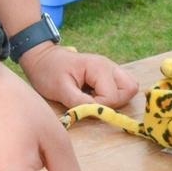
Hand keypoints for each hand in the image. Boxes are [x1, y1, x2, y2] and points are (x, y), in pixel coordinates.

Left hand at [19, 43, 138, 109]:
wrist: (41, 57)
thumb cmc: (48, 71)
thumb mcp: (60, 89)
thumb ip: (79, 102)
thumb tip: (97, 112)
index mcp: (98, 67)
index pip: (113, 96)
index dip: (99, 106)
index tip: (82, 102)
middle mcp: (109, 66)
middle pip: (130, 89)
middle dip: (113, 102)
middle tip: (91, 101)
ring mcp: (110, 68)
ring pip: (130, 87)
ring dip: (116, 99)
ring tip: (94, 98)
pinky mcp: (108, 73)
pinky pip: (121, 87)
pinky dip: (113, 95)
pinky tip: (95, 94)